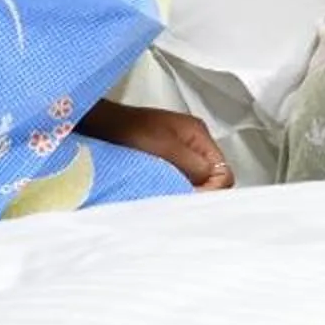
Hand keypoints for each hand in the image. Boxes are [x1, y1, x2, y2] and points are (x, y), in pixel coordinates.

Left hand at [78, 102, 232, 190]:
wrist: (101, 124)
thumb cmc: (130, 131)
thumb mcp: (167, 148)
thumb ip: (193, 165)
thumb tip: (213, 183)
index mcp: (199, 134)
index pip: (223, 171)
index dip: (212, 189)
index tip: (192, 198)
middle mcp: (194, 141)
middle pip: (213, 175)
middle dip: (202, 191)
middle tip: (181, 201)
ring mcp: (180, 148)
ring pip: (197, 178)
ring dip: (187, 189)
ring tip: (171, 197)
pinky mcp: (166, 155)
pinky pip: (181, 176)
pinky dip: (176, 185)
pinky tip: (163, 191)